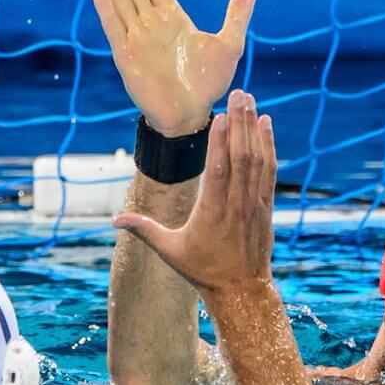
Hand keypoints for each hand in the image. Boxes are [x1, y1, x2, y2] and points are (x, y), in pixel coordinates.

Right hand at [92, 0, 258, 136]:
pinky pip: (115, 29)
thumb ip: (236, 15)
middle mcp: (153, 26)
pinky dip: (107, 10)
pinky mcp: (127, 56)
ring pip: (123, 2)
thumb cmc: (209, 84)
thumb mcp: (229, 45)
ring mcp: (138, 39)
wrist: (191, 114)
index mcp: (174, 20)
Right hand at [112, 90, 274, 299]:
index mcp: (212, 212)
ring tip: (250, 99)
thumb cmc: (203, 270)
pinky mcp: (266, 205)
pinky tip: (266, 124)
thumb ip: (144, 231)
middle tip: (239, 93)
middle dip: (241, 123)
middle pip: (241, 157)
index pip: (218, 172)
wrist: (241, 291)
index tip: (220, 116)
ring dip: (254, 128)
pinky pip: (269, 171)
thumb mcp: (170, 252)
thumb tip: (115, 220)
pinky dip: (269, 146)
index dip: (220, 143)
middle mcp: (237, 204)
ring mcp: (255, 203)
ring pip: (257, 160)